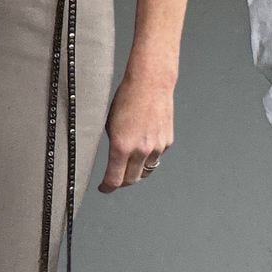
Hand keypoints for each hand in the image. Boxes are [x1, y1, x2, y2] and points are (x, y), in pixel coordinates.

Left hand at [98, 72, 172, 192]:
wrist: (151, 83)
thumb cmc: (127, 98)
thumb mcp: (110, 124)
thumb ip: (113, 145)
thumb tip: (113, 159)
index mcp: (122, 147)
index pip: (114, 180)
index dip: (107, 187)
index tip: (104, 188)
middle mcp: (141, 150)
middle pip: (131, 179)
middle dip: (122, 181)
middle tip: (116, 178)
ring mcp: (156, 148)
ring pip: (146, 170)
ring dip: (137, 170)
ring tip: (130, 162)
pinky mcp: (167, 142)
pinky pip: (156, 156)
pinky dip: (149, 155)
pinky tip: (144, 142)